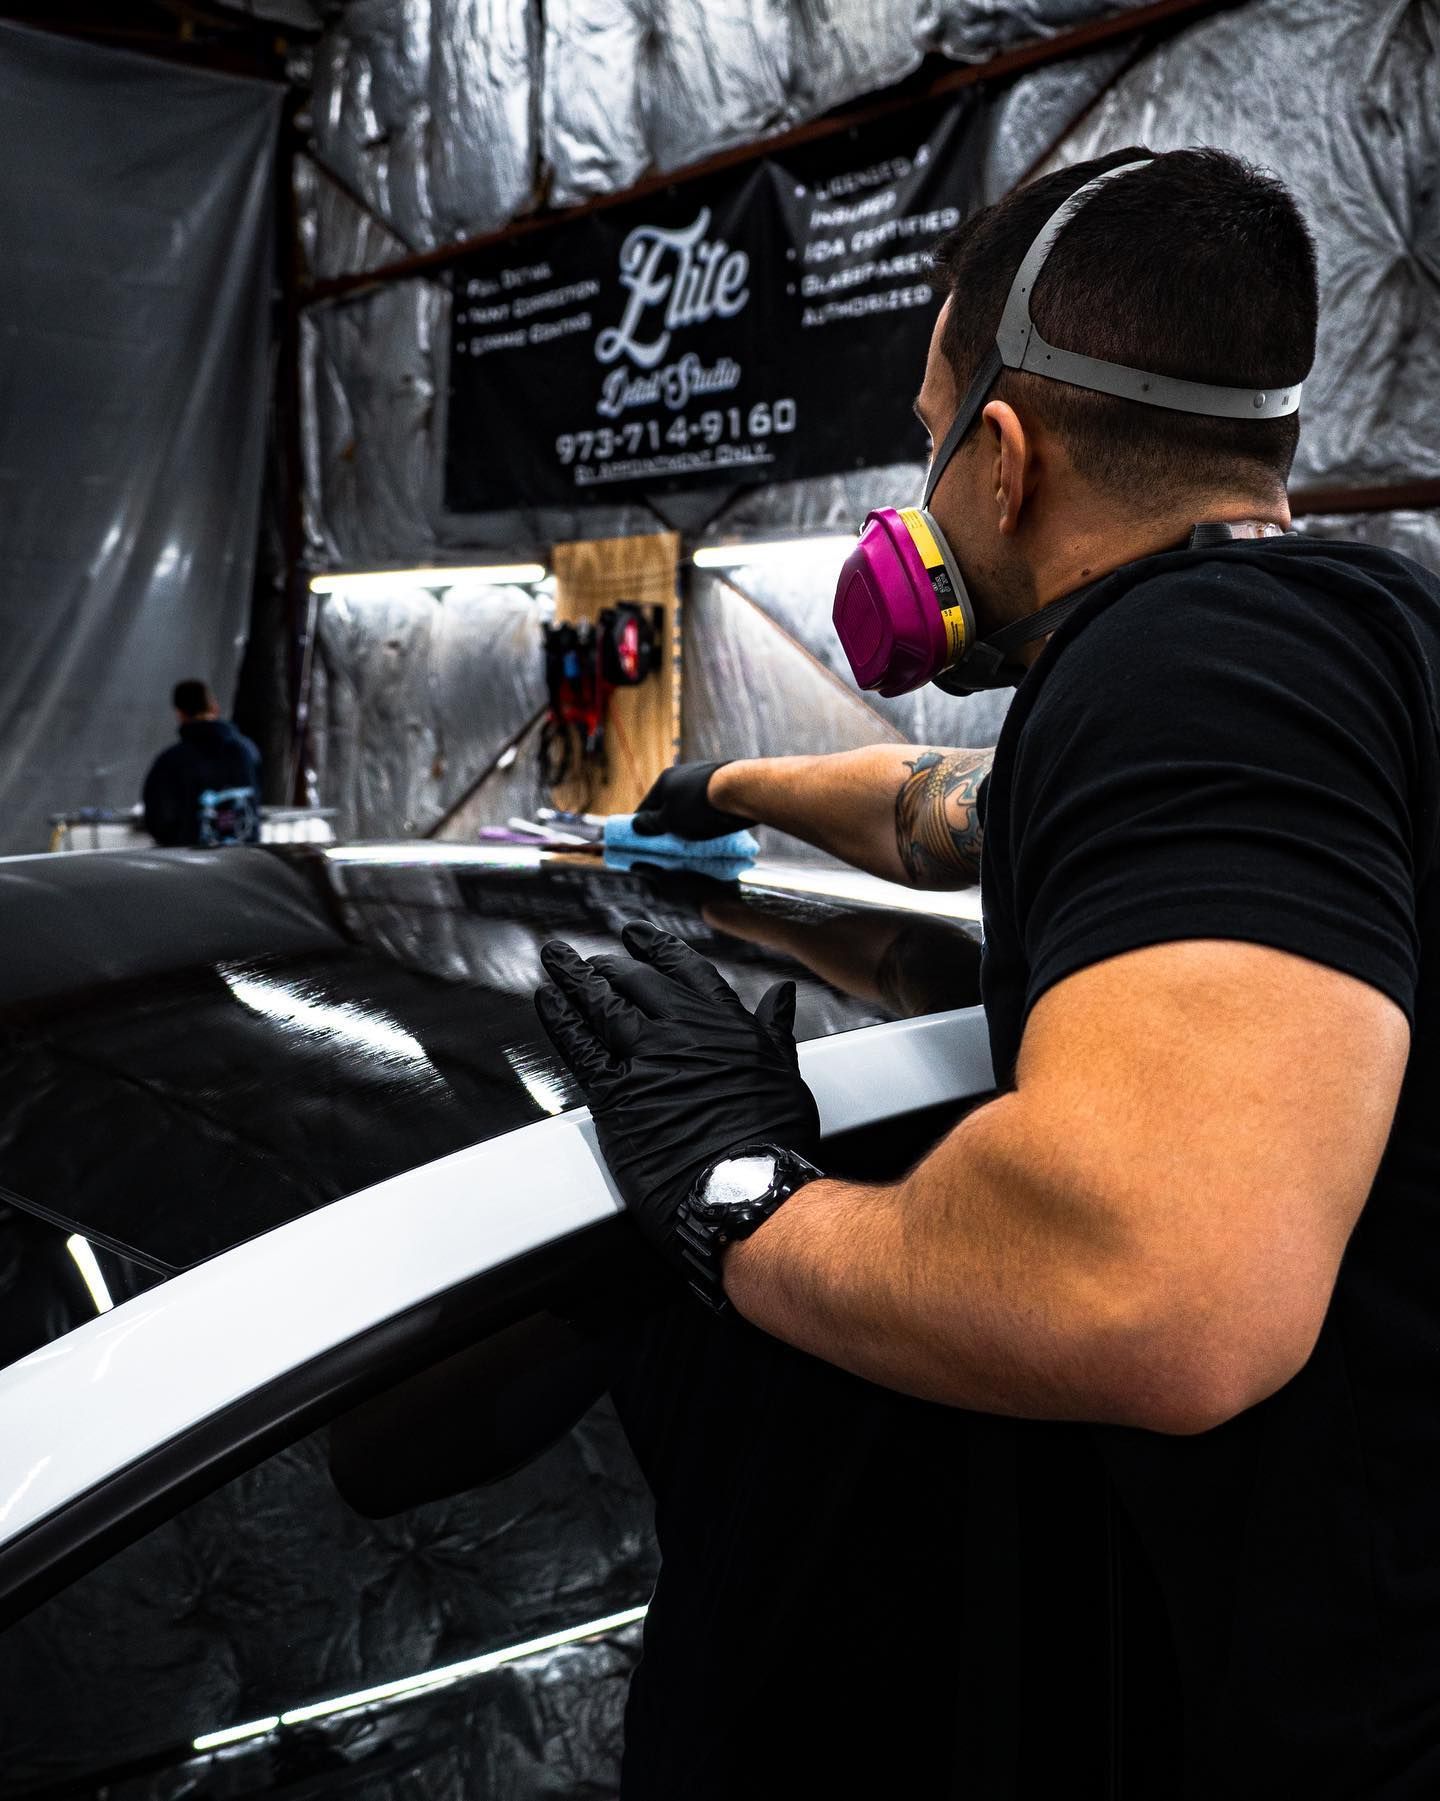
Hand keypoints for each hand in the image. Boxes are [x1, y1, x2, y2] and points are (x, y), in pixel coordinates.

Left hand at [534, 923, 818, 1276]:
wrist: (746, 1186)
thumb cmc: (773, 1139)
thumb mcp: (785, 1071)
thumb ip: (777, 1028)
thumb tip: (784, 995)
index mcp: (726, 1025)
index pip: (688, 972)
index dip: (659, 950)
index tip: (640, 937)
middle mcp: (684, 1031)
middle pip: (639, 982)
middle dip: (612, 966)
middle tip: (595, 959)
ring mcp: (647, 1057)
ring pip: (603, 1003)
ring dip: (576, 977)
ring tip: (557, 959)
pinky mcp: (615, 1092)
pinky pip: (578, 1044)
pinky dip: (559, 1017)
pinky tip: (546, 998)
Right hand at [632, 760, 753, 839]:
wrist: (740, 791)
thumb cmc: (699, 808)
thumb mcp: (669, 822)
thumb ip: (651, 824)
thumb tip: (637, 824)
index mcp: (664, 781)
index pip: (646, 806)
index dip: (642, 825)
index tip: (642, 840)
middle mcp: (683, 774)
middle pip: (670, 803)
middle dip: (669, 822)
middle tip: (671, 843)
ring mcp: (705, 776)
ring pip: (691, 803)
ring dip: (690, 818)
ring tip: (695, 838)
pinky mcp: (725, 782)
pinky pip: (709, 802)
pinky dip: (708, 815)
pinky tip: (714, 827)